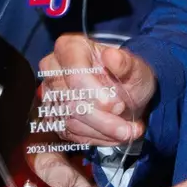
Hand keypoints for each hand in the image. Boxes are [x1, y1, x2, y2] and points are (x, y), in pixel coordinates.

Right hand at [39, 34, 155, 145]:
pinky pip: (71, 134)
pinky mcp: (53, 116)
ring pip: (70, 121)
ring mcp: (50, 94)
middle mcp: (53, 69)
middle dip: (102, 119)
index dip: (95, 93)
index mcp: (70, 47)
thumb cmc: (128, 76)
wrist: (126, 94)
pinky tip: (114, 136)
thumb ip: (126, 63)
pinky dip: (96, 138)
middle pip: (70, 101)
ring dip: (102, 132)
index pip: (74, 74)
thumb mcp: (136, 68)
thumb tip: (111, 55)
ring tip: (127, 132)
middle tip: (127, 127)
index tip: (118, 105)